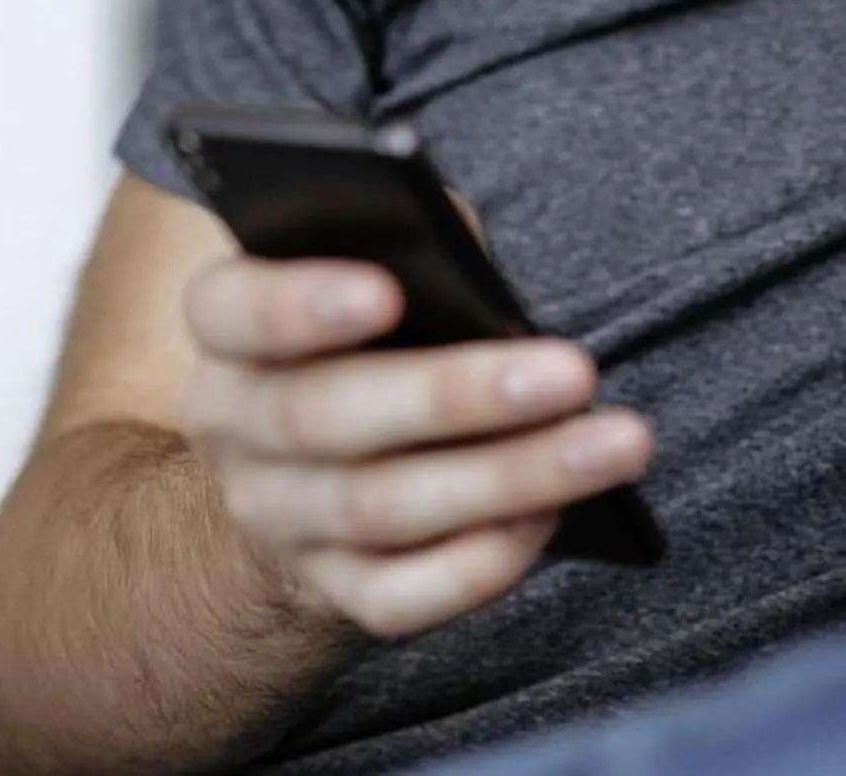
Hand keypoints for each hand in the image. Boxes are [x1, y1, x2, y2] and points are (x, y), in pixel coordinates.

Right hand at [178, 256, 654, 638]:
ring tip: (613, 444)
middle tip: (575, 372)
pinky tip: (554, 516)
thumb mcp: (378, 267)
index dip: (299, 304)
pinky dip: (481, 562)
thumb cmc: (376, 332)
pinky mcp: (328, 591)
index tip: (387, 290)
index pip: (234, 310)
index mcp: (233, 330)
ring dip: (509, 478)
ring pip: (381, 509)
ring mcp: (278, 520)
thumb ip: (414, 249)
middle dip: (458, 396)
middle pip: (327, 418)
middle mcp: (238, 430)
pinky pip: (400, 596)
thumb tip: (473, 268)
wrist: (314, 464)